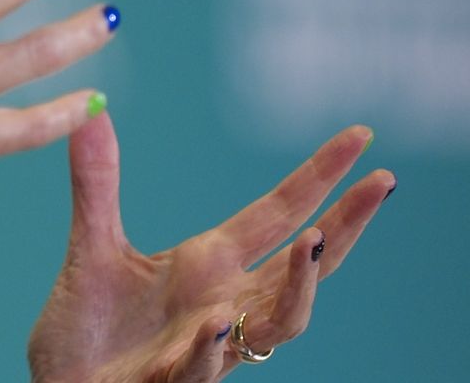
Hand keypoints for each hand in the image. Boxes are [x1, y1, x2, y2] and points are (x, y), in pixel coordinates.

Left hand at [27, 115, 393, 382]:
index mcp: (211, 263)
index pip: (280, 212)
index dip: (320, 177)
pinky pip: (204, 368)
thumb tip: (90, 113)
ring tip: (312, 239)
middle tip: (382, 183)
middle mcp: (226, 301)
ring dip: (299, 285)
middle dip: (345, 225)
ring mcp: (209, 345)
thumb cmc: (87, 325)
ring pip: (279, 322)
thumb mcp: (93, 245)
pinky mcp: (173, 382)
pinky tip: (217, 323)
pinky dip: (213, 346)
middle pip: (304, 264)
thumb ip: (97, 183)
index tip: (362, 136)